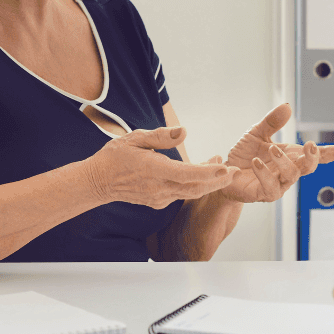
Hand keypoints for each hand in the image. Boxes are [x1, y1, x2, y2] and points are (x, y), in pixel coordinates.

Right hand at [84, 126, 238, 209]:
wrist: (98, 182)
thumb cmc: (116, 156)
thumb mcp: (135, 138)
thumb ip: (161, 136)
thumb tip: (185, 131)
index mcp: (155, 171)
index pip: (188, 174)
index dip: (209, 172)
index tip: (226, 168)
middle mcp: (160, 188)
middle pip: (196, 188)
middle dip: (218, 180)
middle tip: (235, 170)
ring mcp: (160, 198)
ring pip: (191, 192)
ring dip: (209, 182)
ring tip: (223, 169)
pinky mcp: (159, 202)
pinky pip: (182, 194)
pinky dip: (196, 186)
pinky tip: (202, 175)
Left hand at [219, 103, 333, 203]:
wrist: (224, 174)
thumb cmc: (244, 155)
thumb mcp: (257, 133)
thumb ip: (272, 121)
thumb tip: (287, 106)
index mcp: (292, 155)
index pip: (318, 154)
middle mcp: (289, 170)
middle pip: (310, 166)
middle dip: (313, 157)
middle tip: (310, 146)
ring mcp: (279, 183)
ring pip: (292, 176)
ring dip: (284, 162)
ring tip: (272, 149)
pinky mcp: (265, 193)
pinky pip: (270, 186)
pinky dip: (264, 172)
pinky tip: (256, 162)